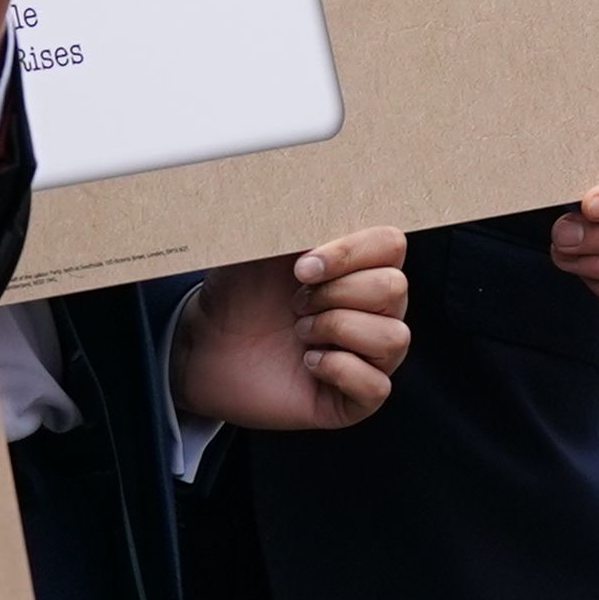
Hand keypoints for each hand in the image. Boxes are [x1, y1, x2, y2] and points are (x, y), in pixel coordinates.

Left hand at [168, 227, 411, 431]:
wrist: (203, 346)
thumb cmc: (237, 293)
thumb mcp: (258, 247)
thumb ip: (293, 223)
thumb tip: (317, 200)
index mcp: (356, 266)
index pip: (391, 244)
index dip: (351, 252)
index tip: (302, 265)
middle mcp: (371, 309)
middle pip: (395, 288)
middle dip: (337, 293)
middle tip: (295, 301)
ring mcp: (366, 355)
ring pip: (395, 337)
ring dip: (337, 329)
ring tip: (299, 331)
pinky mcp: (352, 399)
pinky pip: (378, 386)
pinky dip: (341, 369)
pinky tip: (308, 363)